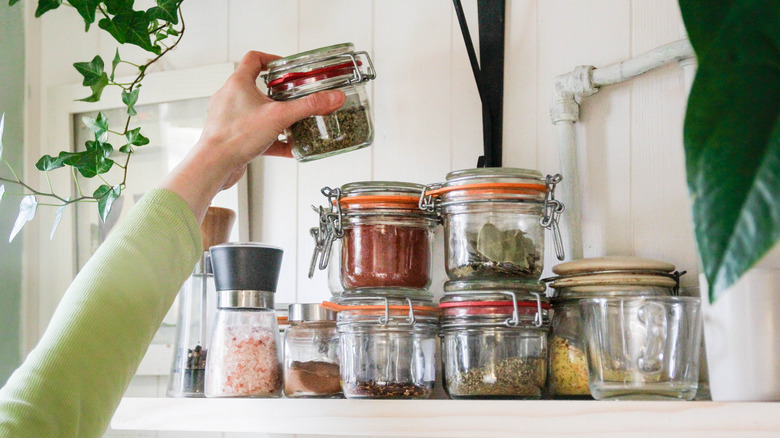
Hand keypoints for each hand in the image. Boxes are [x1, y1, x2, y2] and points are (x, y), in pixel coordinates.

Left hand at [160, 51, 345, 221]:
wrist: (214, 165)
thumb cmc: (235, 136)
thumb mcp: (279, 117)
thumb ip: (308, 107)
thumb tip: (333, 98)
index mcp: (239, 83)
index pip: (254, 59)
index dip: (272, 59)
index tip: (287, 68)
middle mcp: (232, 97)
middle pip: (258, 87)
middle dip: (280, 94)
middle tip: (296, 97)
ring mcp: (231, 118)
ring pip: (259, 113)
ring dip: (277, 118)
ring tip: (295, 123)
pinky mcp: (233, 136)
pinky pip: (257, 134)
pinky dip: (274, 140)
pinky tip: (290, 148)